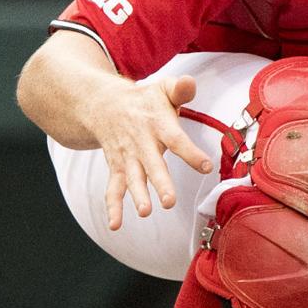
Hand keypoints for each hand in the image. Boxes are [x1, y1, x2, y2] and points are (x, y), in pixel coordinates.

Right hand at [89, 74, 213, 230]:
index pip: (177, 140)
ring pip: (132, 179)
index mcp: (158, 124)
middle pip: (152, 165)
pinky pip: (113, 188)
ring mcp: (127, 157)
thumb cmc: (143, 100)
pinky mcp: (117, 167)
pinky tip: (115, 224)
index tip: (206, 166)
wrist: (101, 104)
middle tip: (169, 201)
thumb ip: (180, 89)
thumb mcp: (162, 88)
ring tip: (146, 212)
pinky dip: (113, 207)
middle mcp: (141, 143)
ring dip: (138, 196)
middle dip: (160, 183)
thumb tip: (190, 82)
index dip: (191, 153)